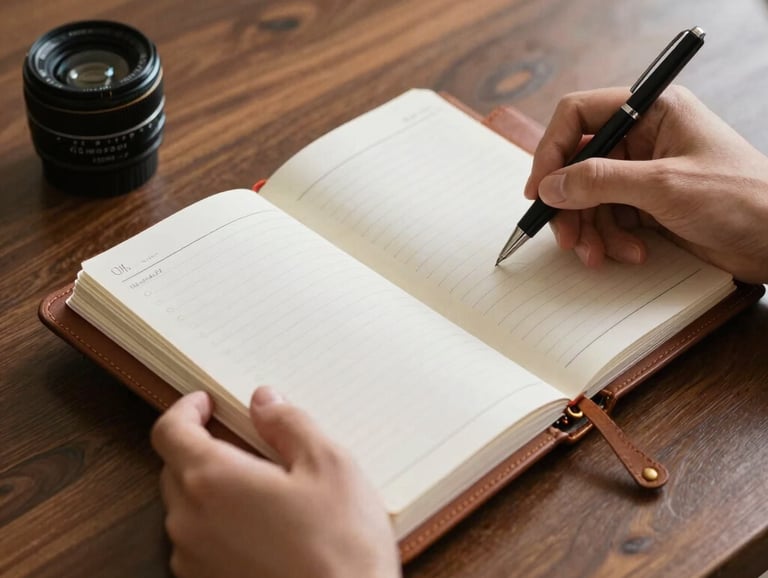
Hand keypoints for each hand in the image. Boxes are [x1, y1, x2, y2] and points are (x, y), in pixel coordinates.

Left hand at [151, 387, 400, 577]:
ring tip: (264, 490)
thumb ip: (289, 424)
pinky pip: (201, 542)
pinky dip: (220, 524)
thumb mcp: (329, 465)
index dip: (185, 409)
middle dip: (203, 447)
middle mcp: (190, 521)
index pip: (170, 431)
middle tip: (246, 441)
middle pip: (176, 468)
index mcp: (212, 481)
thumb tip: (263, 400)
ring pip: (188, 508)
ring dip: (213, 489)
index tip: (206, 402)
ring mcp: (194, 560)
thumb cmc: (341, 546)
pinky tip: (265, 528)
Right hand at [524, 85, 767, 282]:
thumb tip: (551, 185)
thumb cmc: (742, 198)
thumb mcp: (663, 186)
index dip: (552, 150)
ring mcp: (645, 173)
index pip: (579, 116)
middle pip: (579, 164)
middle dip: (570, 204)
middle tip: (566, 238)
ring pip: (589, 197)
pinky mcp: (649, 204)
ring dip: (590, 230)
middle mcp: (645, 137)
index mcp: (652, 111)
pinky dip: (611, 240)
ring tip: (600, 256)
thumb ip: (600, 182)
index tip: (540, 189)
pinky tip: (632, 254)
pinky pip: (609, 219)